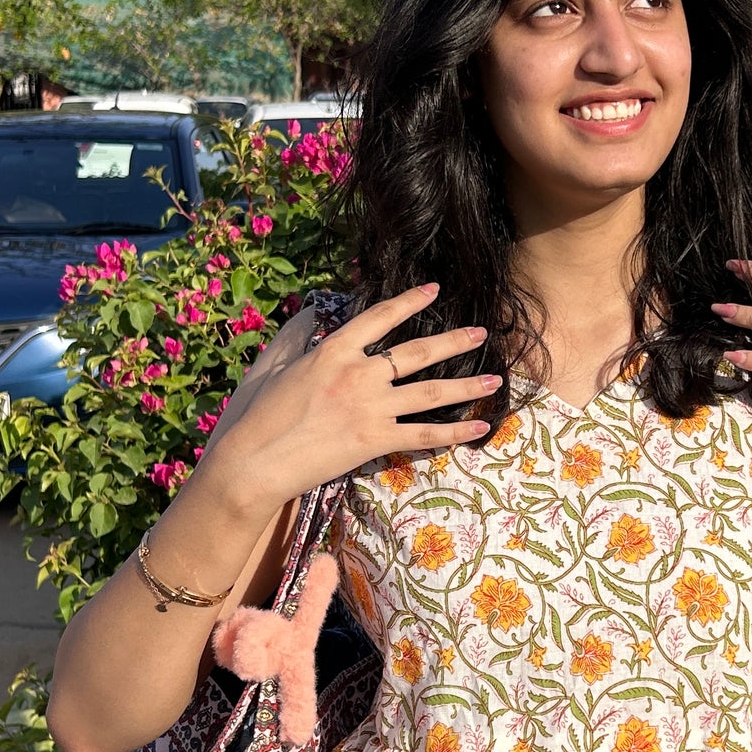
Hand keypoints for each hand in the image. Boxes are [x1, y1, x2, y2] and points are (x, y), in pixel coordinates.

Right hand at [197, 284, 496, 519]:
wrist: (256, 461)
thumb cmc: (258, 418)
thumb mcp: (276, 368)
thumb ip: (300, 342)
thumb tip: (312, 319)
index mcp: (334, 350)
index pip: (380, 317)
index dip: (410, 302)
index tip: (433, 290)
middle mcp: (359, 373)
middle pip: (418, 352)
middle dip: (454, 341)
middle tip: (481, 333)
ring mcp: (371, 406)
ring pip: (431, 392)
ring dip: (467, 386)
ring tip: (495, 380)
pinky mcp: (376, 440)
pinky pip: (425, 434)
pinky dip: (456, 432)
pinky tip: (481, 427)